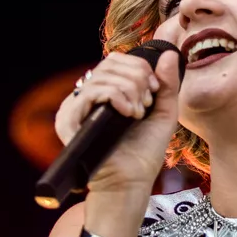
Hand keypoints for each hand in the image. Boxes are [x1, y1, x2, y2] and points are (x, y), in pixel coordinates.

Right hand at [54, 48, 182, 194]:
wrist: (131, 182)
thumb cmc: (144, 153)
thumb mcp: (163, 113)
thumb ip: (167, 84)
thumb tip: (168, 54)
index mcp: (104, 94)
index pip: (116, 61)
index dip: (139, 68)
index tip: (155, 90)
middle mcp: (86, 98)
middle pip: (109, 63)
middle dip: (136, 78)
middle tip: (147, 102)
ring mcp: (74, 109)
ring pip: (101, 75)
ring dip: (129, 89)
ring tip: (138, 113)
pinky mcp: (68, 121)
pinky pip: (90, 92)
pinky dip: (114, 96)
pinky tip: (128, 113)